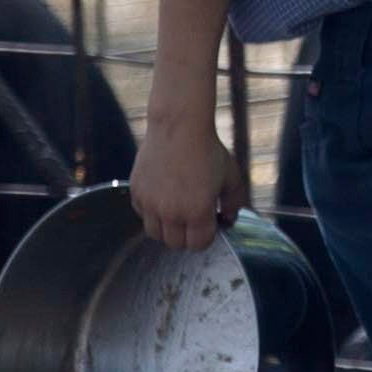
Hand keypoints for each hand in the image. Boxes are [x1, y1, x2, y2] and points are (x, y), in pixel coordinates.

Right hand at [131, 121, 246, 251]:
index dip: (206, 237)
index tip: (208, 223)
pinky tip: (163, 196)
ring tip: (176, 209)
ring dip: (167, 227)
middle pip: (175, 244)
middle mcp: (171, 212)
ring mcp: (150, 203)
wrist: (178, 126)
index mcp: (197, 211)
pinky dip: (151, 212)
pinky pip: (142, 215)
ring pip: (155, 234)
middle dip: (186, 235)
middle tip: (193, 217)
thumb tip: (229, 219)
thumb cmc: (207, 150)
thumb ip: (234, 202)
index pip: (198, 245)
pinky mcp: (137, 193)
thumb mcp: (231, 176)